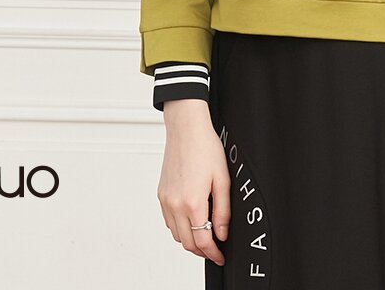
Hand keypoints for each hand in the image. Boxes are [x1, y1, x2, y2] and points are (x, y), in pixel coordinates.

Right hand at [158, 100, 230, 266]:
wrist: (186, 129)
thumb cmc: (205, 147)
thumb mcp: (222, 179)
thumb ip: (223, 211)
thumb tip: (222, 233)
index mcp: (192, 202)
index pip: (202, 240)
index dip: (213, 253)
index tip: (220, 256)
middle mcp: (175, 205)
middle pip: (187, 242)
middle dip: (202, 250)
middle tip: (214, 249)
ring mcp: (165, 200)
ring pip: (176, 235)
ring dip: (189, 240)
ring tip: (204, 235)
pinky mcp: (161, 194)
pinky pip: (168, 221)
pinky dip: (179, 228)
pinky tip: (191, 220)